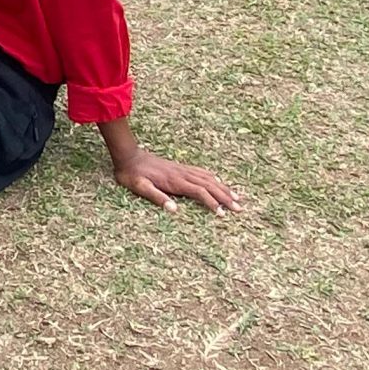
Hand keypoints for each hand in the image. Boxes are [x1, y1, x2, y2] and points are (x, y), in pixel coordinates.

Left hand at [113, 151, 241, 213]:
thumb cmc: (132, 174)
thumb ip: (156, 197)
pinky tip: (219, 182)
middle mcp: (183, 174)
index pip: (200, 192)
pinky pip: (202, 172)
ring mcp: (183, 170)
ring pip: (209, 178)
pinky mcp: (180, 168)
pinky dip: (214, 178)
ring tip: (237, 197)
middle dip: (225, 197)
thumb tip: (174, 210)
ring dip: (224, 188)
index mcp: (175, 181)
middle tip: (240, 208)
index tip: (222, 214)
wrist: (128, 155)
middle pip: (210, 185)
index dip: (212, 203)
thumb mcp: (139, 187)